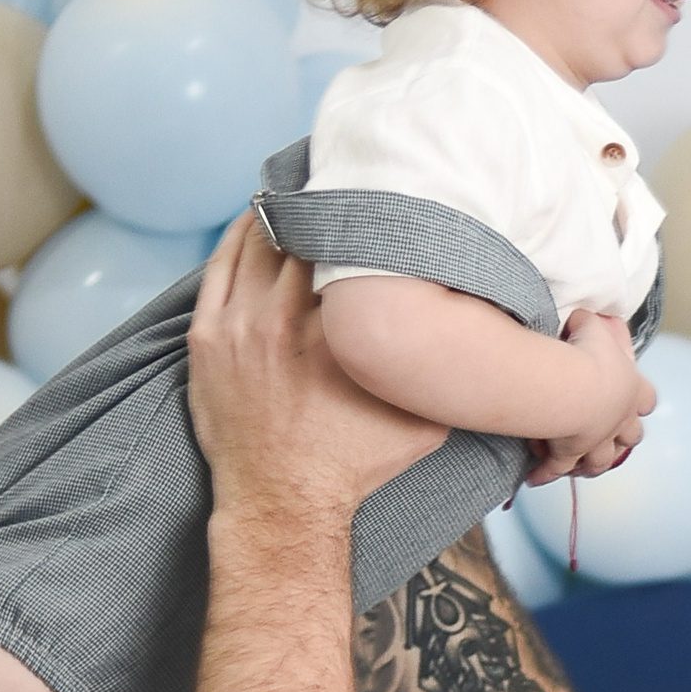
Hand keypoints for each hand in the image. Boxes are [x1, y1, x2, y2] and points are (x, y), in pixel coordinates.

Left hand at [186, 214, 445, 527]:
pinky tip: (257, 221)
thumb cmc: (354, 467)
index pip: (350, 245)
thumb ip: (443, 372)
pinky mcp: (207, 339)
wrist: (284, 505)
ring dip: (280, 214)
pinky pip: (219, 266)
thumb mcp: (422, 422)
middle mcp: (282, 319)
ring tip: (303, 195)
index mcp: (337, 333)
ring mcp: (237, 327)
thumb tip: (482, 336)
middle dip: (323, 207)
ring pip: (257, 242)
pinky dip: (239, 237)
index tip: (378, 198)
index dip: (364, 215)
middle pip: (301, 233)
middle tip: (343, 186)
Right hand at [525, 315, 653, 485]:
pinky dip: (545, 474)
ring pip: (600, 461)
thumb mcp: (592, 326)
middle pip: (631, 437)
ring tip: (581, 465)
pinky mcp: (568, 454)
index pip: (646, 399)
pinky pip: (557, 468)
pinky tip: (534, 478)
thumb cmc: (589, 354)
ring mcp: (595, 442)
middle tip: (610, 437)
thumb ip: (591, 323)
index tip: (635, 402)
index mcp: (631, 391)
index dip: (641, 400)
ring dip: (592, 463)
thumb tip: (584, 318)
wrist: (574, 386)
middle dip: (623, 439)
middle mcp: (618, 422)